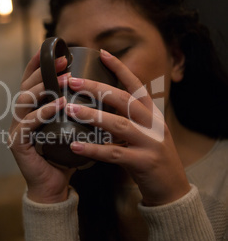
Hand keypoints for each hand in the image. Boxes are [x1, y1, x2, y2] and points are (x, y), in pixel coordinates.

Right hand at [8, 50, 75, 203]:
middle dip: (44, 71)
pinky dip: (44, 112)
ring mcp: (16, 129)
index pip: (30, 82)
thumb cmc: (64, 155)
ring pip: (24, 101)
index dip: (38, 64)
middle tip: (64, 61)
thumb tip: (98, 89)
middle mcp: (20, 117)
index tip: (53, 49)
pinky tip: (59, 104)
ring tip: (65, 80)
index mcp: (31, 111)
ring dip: (44, 88)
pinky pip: (28, 123)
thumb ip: (74, 110)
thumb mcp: (70, 127)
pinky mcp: (18, 143)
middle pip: (26, 86)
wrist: (54, 185)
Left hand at [67, 49, 190, 205]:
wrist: (171, 187)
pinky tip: (75, 145)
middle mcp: (152, 124)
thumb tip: (96, 104)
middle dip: (97, 88)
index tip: (102, 53)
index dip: (119, 68)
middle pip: (124, 99)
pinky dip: (93, 149)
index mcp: (151, 113)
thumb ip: (125, 117)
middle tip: (73, 81)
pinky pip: (114, 154)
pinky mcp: (144, 162)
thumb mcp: (143, 131)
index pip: (135, 85)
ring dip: (93, 115)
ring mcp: (150, 142)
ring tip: (70, 108)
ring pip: (119, 124)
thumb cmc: (150, 156)